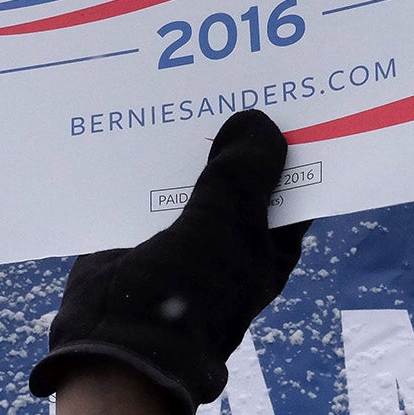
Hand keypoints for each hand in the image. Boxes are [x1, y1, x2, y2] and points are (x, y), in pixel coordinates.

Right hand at [29, 109, 308, 414]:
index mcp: (269, 244)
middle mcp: (232, 237)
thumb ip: (244, 173)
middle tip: (232, 71)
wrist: (116, 343)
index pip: (295, 183)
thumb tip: (256, 121)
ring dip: (187, 140)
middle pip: (241, 171)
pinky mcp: (141, 230)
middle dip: (235, 131)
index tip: (293, 89)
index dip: (297, 140)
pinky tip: (137, 116)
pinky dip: (145, 158)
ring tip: (184, 84)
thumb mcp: (227, 225)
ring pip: (194, 174)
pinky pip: (148, 184)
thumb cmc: (189, 291)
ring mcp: (185, 234)